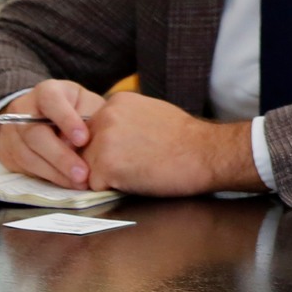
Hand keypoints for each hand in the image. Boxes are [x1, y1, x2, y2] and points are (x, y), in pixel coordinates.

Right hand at [0, 79, 106, 189]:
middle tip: (82, 173)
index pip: (51, 101)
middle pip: (35, 133)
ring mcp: (11, 133)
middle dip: (60, 156)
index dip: (66, 120)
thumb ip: (88, 117)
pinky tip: (66, 183)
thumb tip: (82, 145)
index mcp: (46, 92)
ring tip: (79, 182)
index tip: (83, 139)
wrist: (46, 117)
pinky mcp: (8, 154)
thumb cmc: (76, 109)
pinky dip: (47, 178)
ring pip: (28, 155)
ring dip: (55, 172)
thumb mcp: (87, 104)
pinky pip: (24, 169)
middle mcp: (22, 110)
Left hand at [79, 92, 261, 195]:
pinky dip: (112, 189)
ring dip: (108, 176)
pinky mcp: (105, 166)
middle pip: (85, 149)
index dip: (110, 146)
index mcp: (116, 102)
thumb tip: (109, 135)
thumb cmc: (186, 139)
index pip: (93, 130)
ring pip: (87, 169)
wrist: (206, 153)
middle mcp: (105, 116)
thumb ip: (124, 120)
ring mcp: (103, 141)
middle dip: (104, 161)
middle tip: (137, 162)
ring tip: (138, 170)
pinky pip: (95, 186)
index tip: (134, 149)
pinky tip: (137, 178)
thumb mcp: (151, 113)